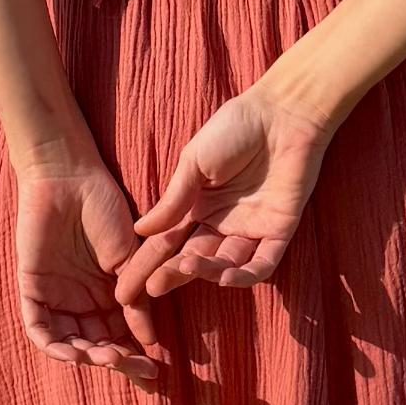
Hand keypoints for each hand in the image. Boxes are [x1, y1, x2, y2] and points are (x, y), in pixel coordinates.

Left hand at [15, 159, 165, 384]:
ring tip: (108, 359)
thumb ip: (137, 299)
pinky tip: (75, 354)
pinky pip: (38, 328)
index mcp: (107, 294)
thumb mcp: (130, 257)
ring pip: (68, 342)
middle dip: (115, 361)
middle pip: (96, 345)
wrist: (70, 177)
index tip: (156, 371)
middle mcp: (81, 300)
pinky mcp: (31, 288)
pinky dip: (54, 346)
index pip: (120, 336)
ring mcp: (55, 296)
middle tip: (134, 367)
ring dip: (87, 356)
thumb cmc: (104, 208)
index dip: (134, 357)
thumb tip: (150, 340)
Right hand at [118, 79, 337, 301]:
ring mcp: (250, 229)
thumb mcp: (194, 162)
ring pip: (225, 265)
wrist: (283, 113)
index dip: (145, 266)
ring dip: (206, 271)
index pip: (166, 244)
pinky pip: (262, 264)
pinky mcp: (279, 231)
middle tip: (153, 288)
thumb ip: (172, 200)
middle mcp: (221, 222)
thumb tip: (139, 231)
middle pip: (192, 258)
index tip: (122, 291)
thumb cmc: (236, 128)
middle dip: (171, 275)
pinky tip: (226, 277)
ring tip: (186, 265)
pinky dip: (245, 275)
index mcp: (196, 206)